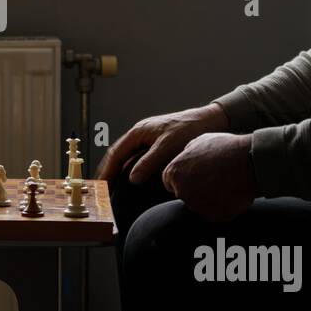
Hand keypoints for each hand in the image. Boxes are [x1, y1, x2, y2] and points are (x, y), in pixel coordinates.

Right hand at [96, 104, 228, 183]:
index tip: (101, 185)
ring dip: (119, 171)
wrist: (209, 121)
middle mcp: (140, 135)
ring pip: (128, 157)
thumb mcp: (167, 147)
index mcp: (138, 132)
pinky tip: (133, 180)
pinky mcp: (157, 145)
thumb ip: (149, 162)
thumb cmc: (188, 130)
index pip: (115, 153)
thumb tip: (132, 179)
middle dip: (108, 171)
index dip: (107, 170)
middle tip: (102, 189)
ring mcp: (148, 139)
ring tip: (113, 187)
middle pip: (118, 155)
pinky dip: (132, 169)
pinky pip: (138, 158)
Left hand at [164, 132, 257, 223]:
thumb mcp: (201, 140)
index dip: (185, 177)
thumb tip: (185, 155)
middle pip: (185, 195)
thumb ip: (187, 151)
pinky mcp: (215, 216)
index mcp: (174, 173)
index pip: (171, 182)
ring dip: (209, 198)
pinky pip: (216, 213)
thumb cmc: (225, 147)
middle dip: (196, 188)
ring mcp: (198, 206)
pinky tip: (232, 192)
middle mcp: (182, 192)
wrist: (250, 161)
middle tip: (214, 177)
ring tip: (225, 182)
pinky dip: (222, 206)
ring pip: (200, 205)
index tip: (198, 173)